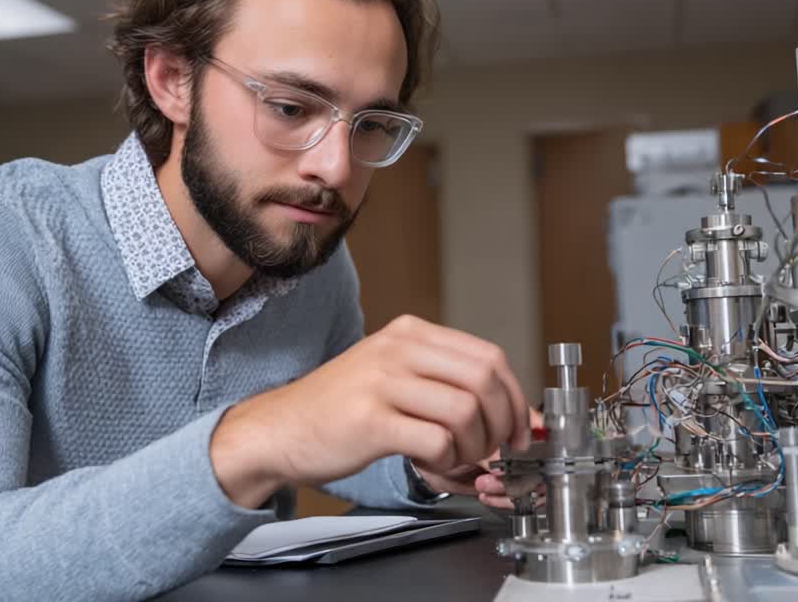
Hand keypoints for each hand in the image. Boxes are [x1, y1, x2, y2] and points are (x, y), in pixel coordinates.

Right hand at [210, 315, 531, 507]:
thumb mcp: (394, 378)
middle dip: (503, 423)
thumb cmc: (339, 409)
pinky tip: (430, 463)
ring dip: (475, 446)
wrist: (277, 429)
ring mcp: (382, 382)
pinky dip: (447, 460)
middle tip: (497, 449)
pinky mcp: (370, 420)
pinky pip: (436, 440)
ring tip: (457, 458)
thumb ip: (448, 386)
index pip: (488, 356)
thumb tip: (517, 415)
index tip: (520, 428)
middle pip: (485, 379)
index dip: (515, 397)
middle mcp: (397, 349)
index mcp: (409, 333)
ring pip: (466, 411)